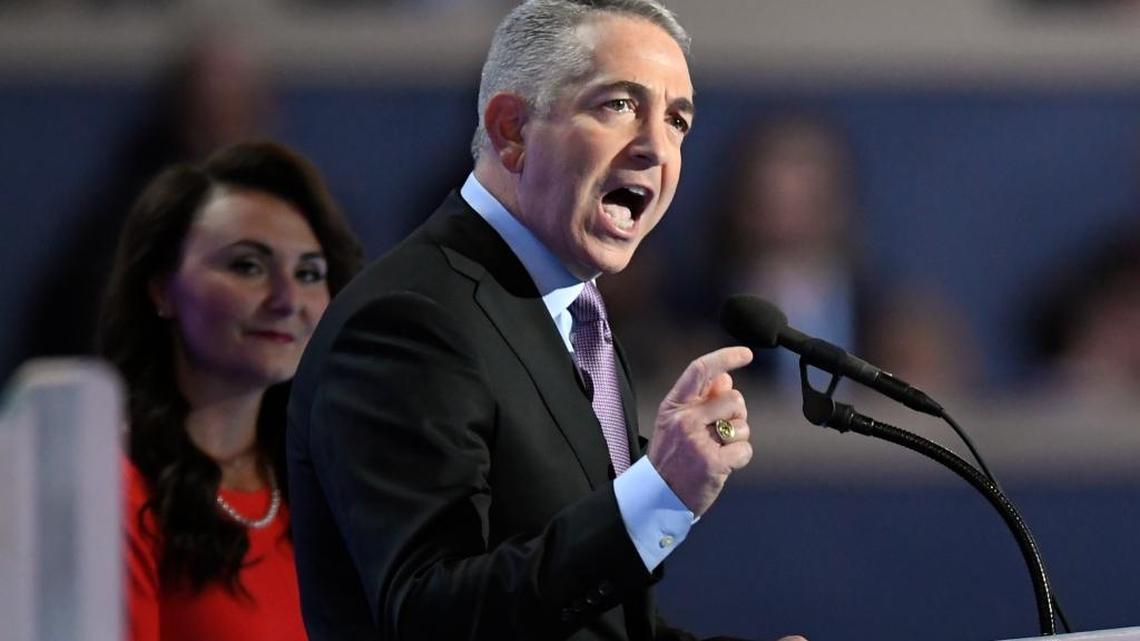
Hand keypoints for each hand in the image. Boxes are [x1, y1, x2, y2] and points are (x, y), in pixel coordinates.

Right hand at [647, 346, 753, 515]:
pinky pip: (745, 450)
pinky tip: (723, 465)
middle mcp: (684, 419)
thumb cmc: (670, 458)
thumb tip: (726, 379)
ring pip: (743, 426)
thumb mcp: (676, 422)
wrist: (657, 497)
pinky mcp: (713, 463)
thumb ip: (700, 399)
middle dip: (737, 414)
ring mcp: (698, 442)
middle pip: (733, 399)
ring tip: (716, 451)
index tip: (745, 354)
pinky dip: (740, 458)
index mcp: (674, 405)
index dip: (726, 357)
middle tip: (720, 432)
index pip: (700, 370)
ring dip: (738, 439)